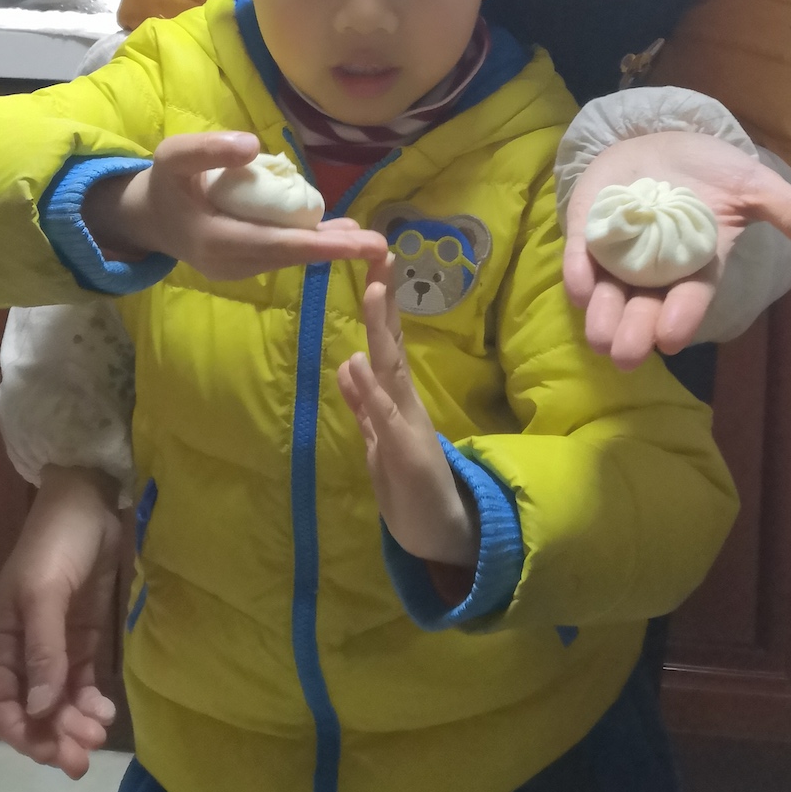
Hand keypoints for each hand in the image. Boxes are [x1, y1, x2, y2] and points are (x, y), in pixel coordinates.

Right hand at [0, 466, 121, 778]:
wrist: (89, 500)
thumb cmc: (57, 543)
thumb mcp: (45, 594)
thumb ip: (43, 651)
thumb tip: (38, 710)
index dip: (19, 733)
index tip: (49, 749)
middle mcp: (20, 653)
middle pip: (30, 711)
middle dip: (53, 736)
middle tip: (83, 758)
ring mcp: (51, 648)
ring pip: (56, 702)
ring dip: (73, 723)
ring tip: (99, 734)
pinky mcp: (80, 639)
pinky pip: (79, 683)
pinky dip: (89, 701)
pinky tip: (105, 712)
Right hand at [83, 131, 387, 281]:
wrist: (147, 217)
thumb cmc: (164, 183)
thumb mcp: (175, 156)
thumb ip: (209, 150)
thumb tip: (253, 146)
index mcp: (217, 240)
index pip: (280, 244)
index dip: (323, 245)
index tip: (359, 244)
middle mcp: (231, 263)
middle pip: (292, 256)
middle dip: (336, 251)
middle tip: (380, 246)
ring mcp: (236, 269)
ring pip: (289, 258)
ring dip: (326, 249)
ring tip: (367, 240)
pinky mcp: (242, 265)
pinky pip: (280, 255)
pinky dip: (309, 246)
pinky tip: (336, 235)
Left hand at [336, 261, 479, 572]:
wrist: (444, 536)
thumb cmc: (411, 492)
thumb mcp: (378, 442)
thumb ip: (364, 407)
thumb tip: (347, 364)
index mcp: (396, 402)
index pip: (384, 346)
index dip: (379, 308)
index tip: (375, 267)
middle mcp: (404, 405)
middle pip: (391, 346)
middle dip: (384, 303)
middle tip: (381, 255)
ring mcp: (407, 427)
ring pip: (391, 371)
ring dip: (381, 331)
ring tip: (373, 289)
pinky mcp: (405, 454)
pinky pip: (384, 417)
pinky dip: (372, 390)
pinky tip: (360, 363)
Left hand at [563, 130, 790, 369]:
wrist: (662, 139)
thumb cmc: (709, 170)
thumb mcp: (752, 186)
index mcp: (698, 263)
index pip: (692, 297)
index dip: (683, 315)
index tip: (672, 336)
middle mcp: (657, 269)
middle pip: (646, 307)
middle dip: (636, 332)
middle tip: (627, 356)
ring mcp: (619, 253)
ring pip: (609, 294)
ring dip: (603, 316)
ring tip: (600, 339)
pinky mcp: (588, 231)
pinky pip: (580, 257)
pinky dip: (578, 272)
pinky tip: (579, 288)